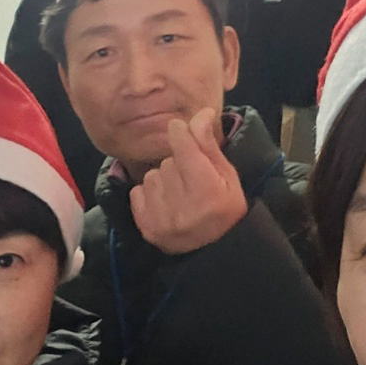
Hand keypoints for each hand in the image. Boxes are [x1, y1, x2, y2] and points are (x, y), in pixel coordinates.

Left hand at [129, 108, 247, 253]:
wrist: (215, 251)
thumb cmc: (225, 208)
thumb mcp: (227, 176)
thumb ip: (208, 145)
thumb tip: (201, 113)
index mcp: (208, 189)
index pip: (183, 145)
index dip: (181, 133)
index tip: (181, 130)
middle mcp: (183, 205)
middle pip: (168, 161)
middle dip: (178, 165)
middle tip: (191, 181)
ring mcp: (162, 219)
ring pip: (152, 175)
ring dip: (163, 180)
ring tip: (179, 195)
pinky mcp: (146, 228)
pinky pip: (137, 192)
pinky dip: (149, 195)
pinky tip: (165, 205)